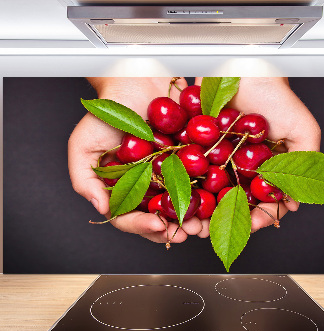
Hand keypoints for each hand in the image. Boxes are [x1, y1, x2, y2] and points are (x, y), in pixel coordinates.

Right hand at [68, 77, 203, 243]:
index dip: (142, 226)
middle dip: (173, 230)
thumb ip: (84, 180)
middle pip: (159, 218)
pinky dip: (208, 195)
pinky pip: (200, 182)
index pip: (129, 217)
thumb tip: (102, 208)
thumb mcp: (84, 145)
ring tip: (202, 225)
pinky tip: (216, 201)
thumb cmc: (108, 111)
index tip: (158, 225)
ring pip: (182, 206)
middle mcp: (146, 187)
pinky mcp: (189, 163)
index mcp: (122, 189)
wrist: (139, 81)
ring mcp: (169, 176)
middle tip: (187, 233)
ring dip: (194, 219)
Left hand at [195, 77, 320, 232]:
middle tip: (211, 232)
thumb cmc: (275, 96)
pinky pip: (189, 172)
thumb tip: (294, 204)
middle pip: (230, 203)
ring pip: (207, 193)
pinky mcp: (196, 148)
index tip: (250, 227)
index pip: (262, 203)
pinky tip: (176, 199)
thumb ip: (306, 165)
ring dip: (198, 211)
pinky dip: (182, 187)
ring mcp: (217, 160)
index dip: (257, 218)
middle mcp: (239, 168)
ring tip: (191, 223)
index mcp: (264, 170)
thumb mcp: (302, 130)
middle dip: (221, 221)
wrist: (243, 67)